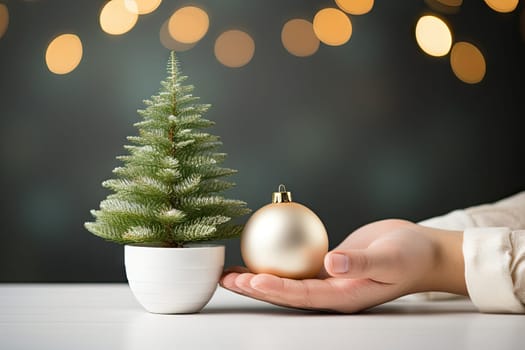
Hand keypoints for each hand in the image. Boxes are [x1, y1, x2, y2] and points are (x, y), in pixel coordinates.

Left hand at [220, 219, 466, 312]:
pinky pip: (298, 264)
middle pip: (286, 293)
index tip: (253, 278)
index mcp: (344, 298)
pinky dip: (278, 259)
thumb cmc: (411, 257)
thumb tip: (331, 262)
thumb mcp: (391, 260)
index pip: (303, 296)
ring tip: (231, 271)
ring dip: (259, 275)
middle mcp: (332, 292)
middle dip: (256, 288)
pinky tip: (261, 250)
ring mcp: (328, 279)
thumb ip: (362, 263)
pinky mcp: (328, 265)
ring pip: (287, 280)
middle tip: (228, 279)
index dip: (276, 289)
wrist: (421, 251)